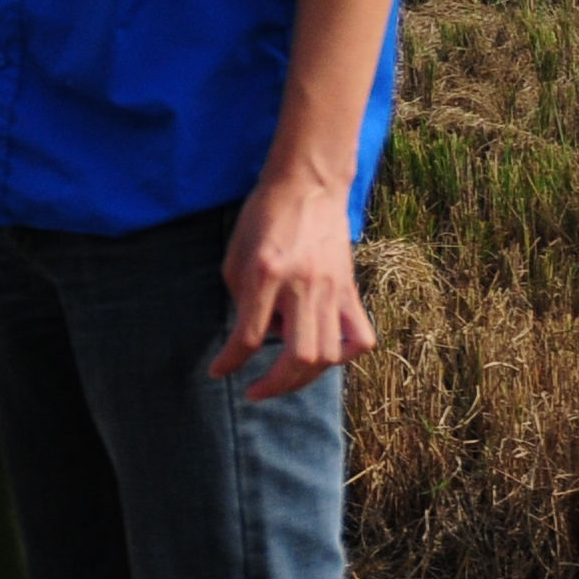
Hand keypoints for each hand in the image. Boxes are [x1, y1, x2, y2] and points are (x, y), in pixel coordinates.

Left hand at [215, 169, 373, 399]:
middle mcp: (303, 286)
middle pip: (299, 356)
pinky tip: (323, 358)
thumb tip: (255, 337)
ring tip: (282, 379)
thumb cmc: (262, 217)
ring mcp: (333, 290)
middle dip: (274, 384)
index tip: (219, 372)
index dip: (231, 361)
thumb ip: (243, 299)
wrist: (307, 187)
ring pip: (330, 354)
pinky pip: (359, 337)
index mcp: (266, 274)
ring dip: (304, 377)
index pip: (250, 335)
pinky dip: (343, 356)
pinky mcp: (351, 290)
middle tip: (254, 391)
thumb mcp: (236, 255)